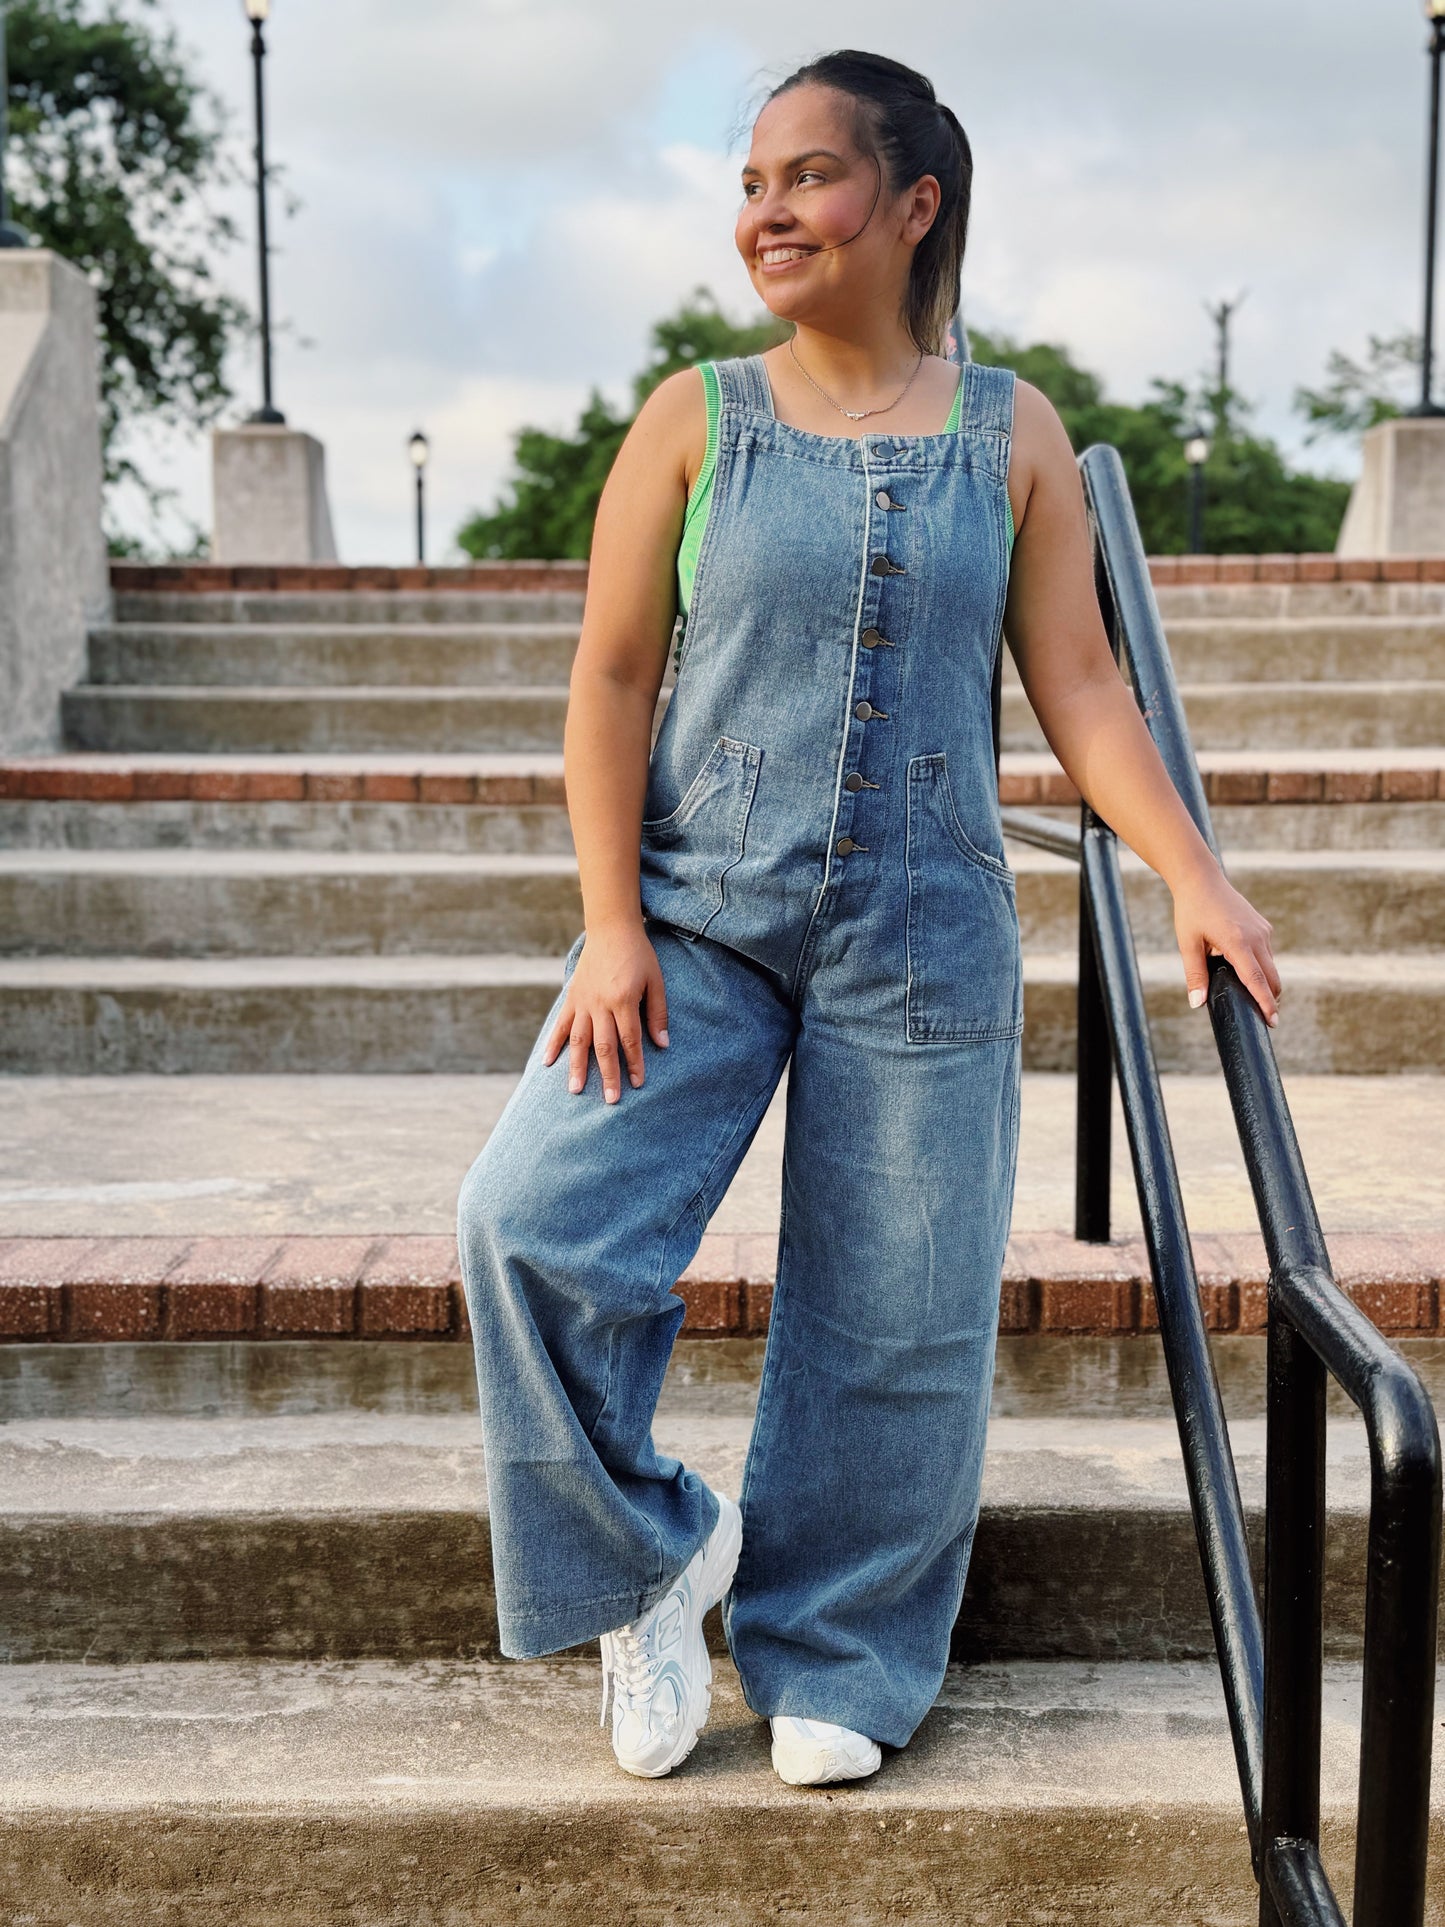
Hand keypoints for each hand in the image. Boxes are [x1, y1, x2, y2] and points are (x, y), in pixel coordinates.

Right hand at [541, 920, 669, 1102]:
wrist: (611, 929)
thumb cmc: (638, 955)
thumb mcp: (656, 981)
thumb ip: (658, 1013)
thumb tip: (662, 1044)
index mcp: (624, 1000)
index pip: (630, 1039)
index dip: (634, 1063)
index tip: (637, 1084)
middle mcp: (600, 1004)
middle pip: (604, 1046)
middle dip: (608, 1075)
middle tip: (610, 1100)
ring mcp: (583, 1001)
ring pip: (579, 1040)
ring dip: (577, 1067)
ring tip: (575, 1091)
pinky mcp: (571, 997)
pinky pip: (561, 1024)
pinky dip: (553, 1043)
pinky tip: (547, 1062)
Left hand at [1171, 861, 1281, 1027]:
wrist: (1202, 880)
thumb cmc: (1191, 911)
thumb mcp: (1188, 944)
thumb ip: (1195, 975)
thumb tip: (1197, 1004)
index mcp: (1237, 942)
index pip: (1256, 980)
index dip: (1265, 1003)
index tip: (1272, 1021)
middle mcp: (1256, 937)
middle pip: (1272, 977)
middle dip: (1270, 998)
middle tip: (1264, 1018)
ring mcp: (1262, 931)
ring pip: (1270, 966)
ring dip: (1263, 981)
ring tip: (1250, 994)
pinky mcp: (1263, 927)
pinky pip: (1266, 953)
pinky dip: (1260, 966)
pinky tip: (1242, 968)